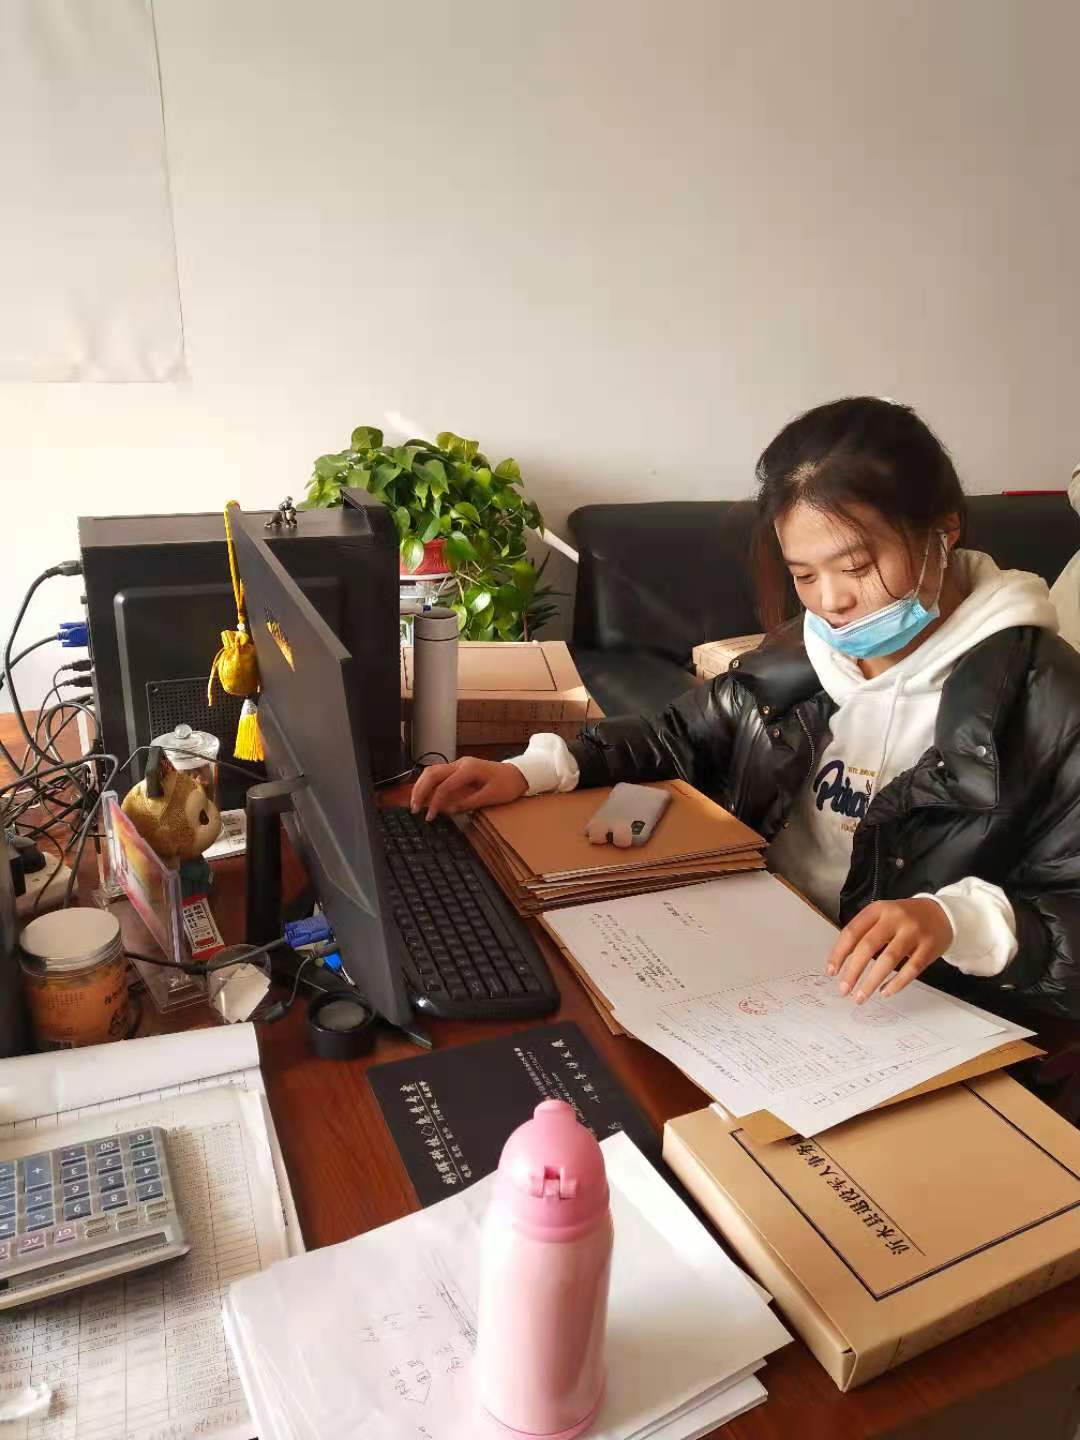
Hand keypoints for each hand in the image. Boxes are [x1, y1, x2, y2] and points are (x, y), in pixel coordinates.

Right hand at [409, 757, 527, 820]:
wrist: (518, 774)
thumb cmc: (507, 785)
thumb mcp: (491, 797)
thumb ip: (469, 802)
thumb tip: (449, 809)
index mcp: (469, 769)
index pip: (445, 785)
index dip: (436, 802)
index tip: (430, 816)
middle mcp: (460, 764)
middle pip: (432, 773)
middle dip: (420, 790)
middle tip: (414, 808)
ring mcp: (458, 765)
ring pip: (432, 771)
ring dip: (421, 786)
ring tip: (415, 803)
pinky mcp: (458, 770)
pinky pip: (439, 774)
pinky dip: (428, 785)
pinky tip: (424, 796)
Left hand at [826, 898, 952, 1001]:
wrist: (942, 914)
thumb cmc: (904, 919)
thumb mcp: (882, 916)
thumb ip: (864, 933)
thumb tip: (841, 961)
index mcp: (878, 909)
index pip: (852, 932)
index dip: (839, 953)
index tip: (831, 972)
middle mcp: (895, 918)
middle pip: (868, 946)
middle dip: (853, 971)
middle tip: (843, 990)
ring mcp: (913, 932)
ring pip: (888, 960)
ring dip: (871, 981)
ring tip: (860, 997)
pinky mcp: (929, 947)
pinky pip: (911, 969)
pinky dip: (896, 983)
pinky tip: (885, 992)